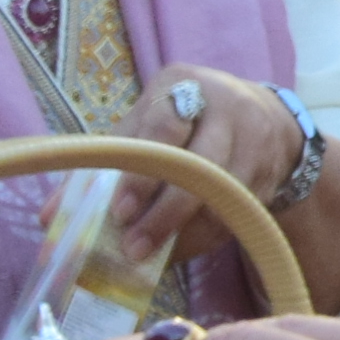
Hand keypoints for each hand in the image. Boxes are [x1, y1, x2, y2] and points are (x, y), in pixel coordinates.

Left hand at [109, 71, 304, 278]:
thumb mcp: (151, 116)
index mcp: (186, 85)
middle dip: (166, 214)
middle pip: (200, 167)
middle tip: (135, 248)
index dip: (142, 175)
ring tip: (155, 255)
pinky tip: (182, 248)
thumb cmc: (187, 119)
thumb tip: (69, 209)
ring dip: (187, 234)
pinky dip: (207, 238)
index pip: (164, 129)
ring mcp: (255, 141)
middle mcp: (228, 107)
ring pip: (222, 197)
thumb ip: (120, 150)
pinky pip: (237, 214)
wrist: (263, 115)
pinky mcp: (270, 174)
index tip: (121, 212)